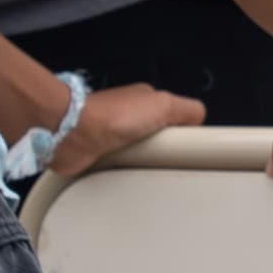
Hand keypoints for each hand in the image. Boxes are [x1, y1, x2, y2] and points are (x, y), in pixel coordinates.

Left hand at [43, 81, 205, 185]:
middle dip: (166, 149)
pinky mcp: (102, 154)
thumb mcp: (164, 103)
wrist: (73, 134)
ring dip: (147, 161)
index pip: (175, 117)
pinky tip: (130, 172)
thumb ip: (188, 109)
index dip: (183, 132)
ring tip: (148, 167)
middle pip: (161, 137)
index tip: (186, 145)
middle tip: (167, 158)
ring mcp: (114, 136)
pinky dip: (128, 169)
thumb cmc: (115, 116)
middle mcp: (129, 116)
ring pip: (143, 153)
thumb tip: (199, 119)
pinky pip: (124, 165)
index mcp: (145, 100)